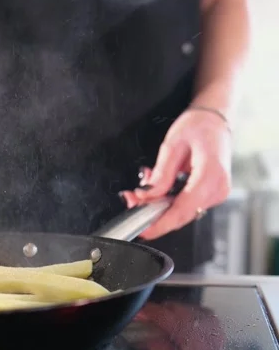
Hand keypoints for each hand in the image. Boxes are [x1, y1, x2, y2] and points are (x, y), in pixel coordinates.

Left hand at [121, 108, 231, 239]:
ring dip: (159, 206)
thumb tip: (147, 196)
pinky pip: (187, 205)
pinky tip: (158, 190)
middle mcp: (218, 189)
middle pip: (181, 215)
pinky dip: (169, 201)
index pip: (183, 210)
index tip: (143, 230)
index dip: (160, 223)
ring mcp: (217, 193)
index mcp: (211, 175)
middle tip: (132, 200)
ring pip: (182, 212)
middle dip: (153, 213)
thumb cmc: (199, 126)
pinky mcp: (212, 194)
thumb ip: (161, 174)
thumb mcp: (173, 145)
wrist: (216, 119)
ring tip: (142, 190)